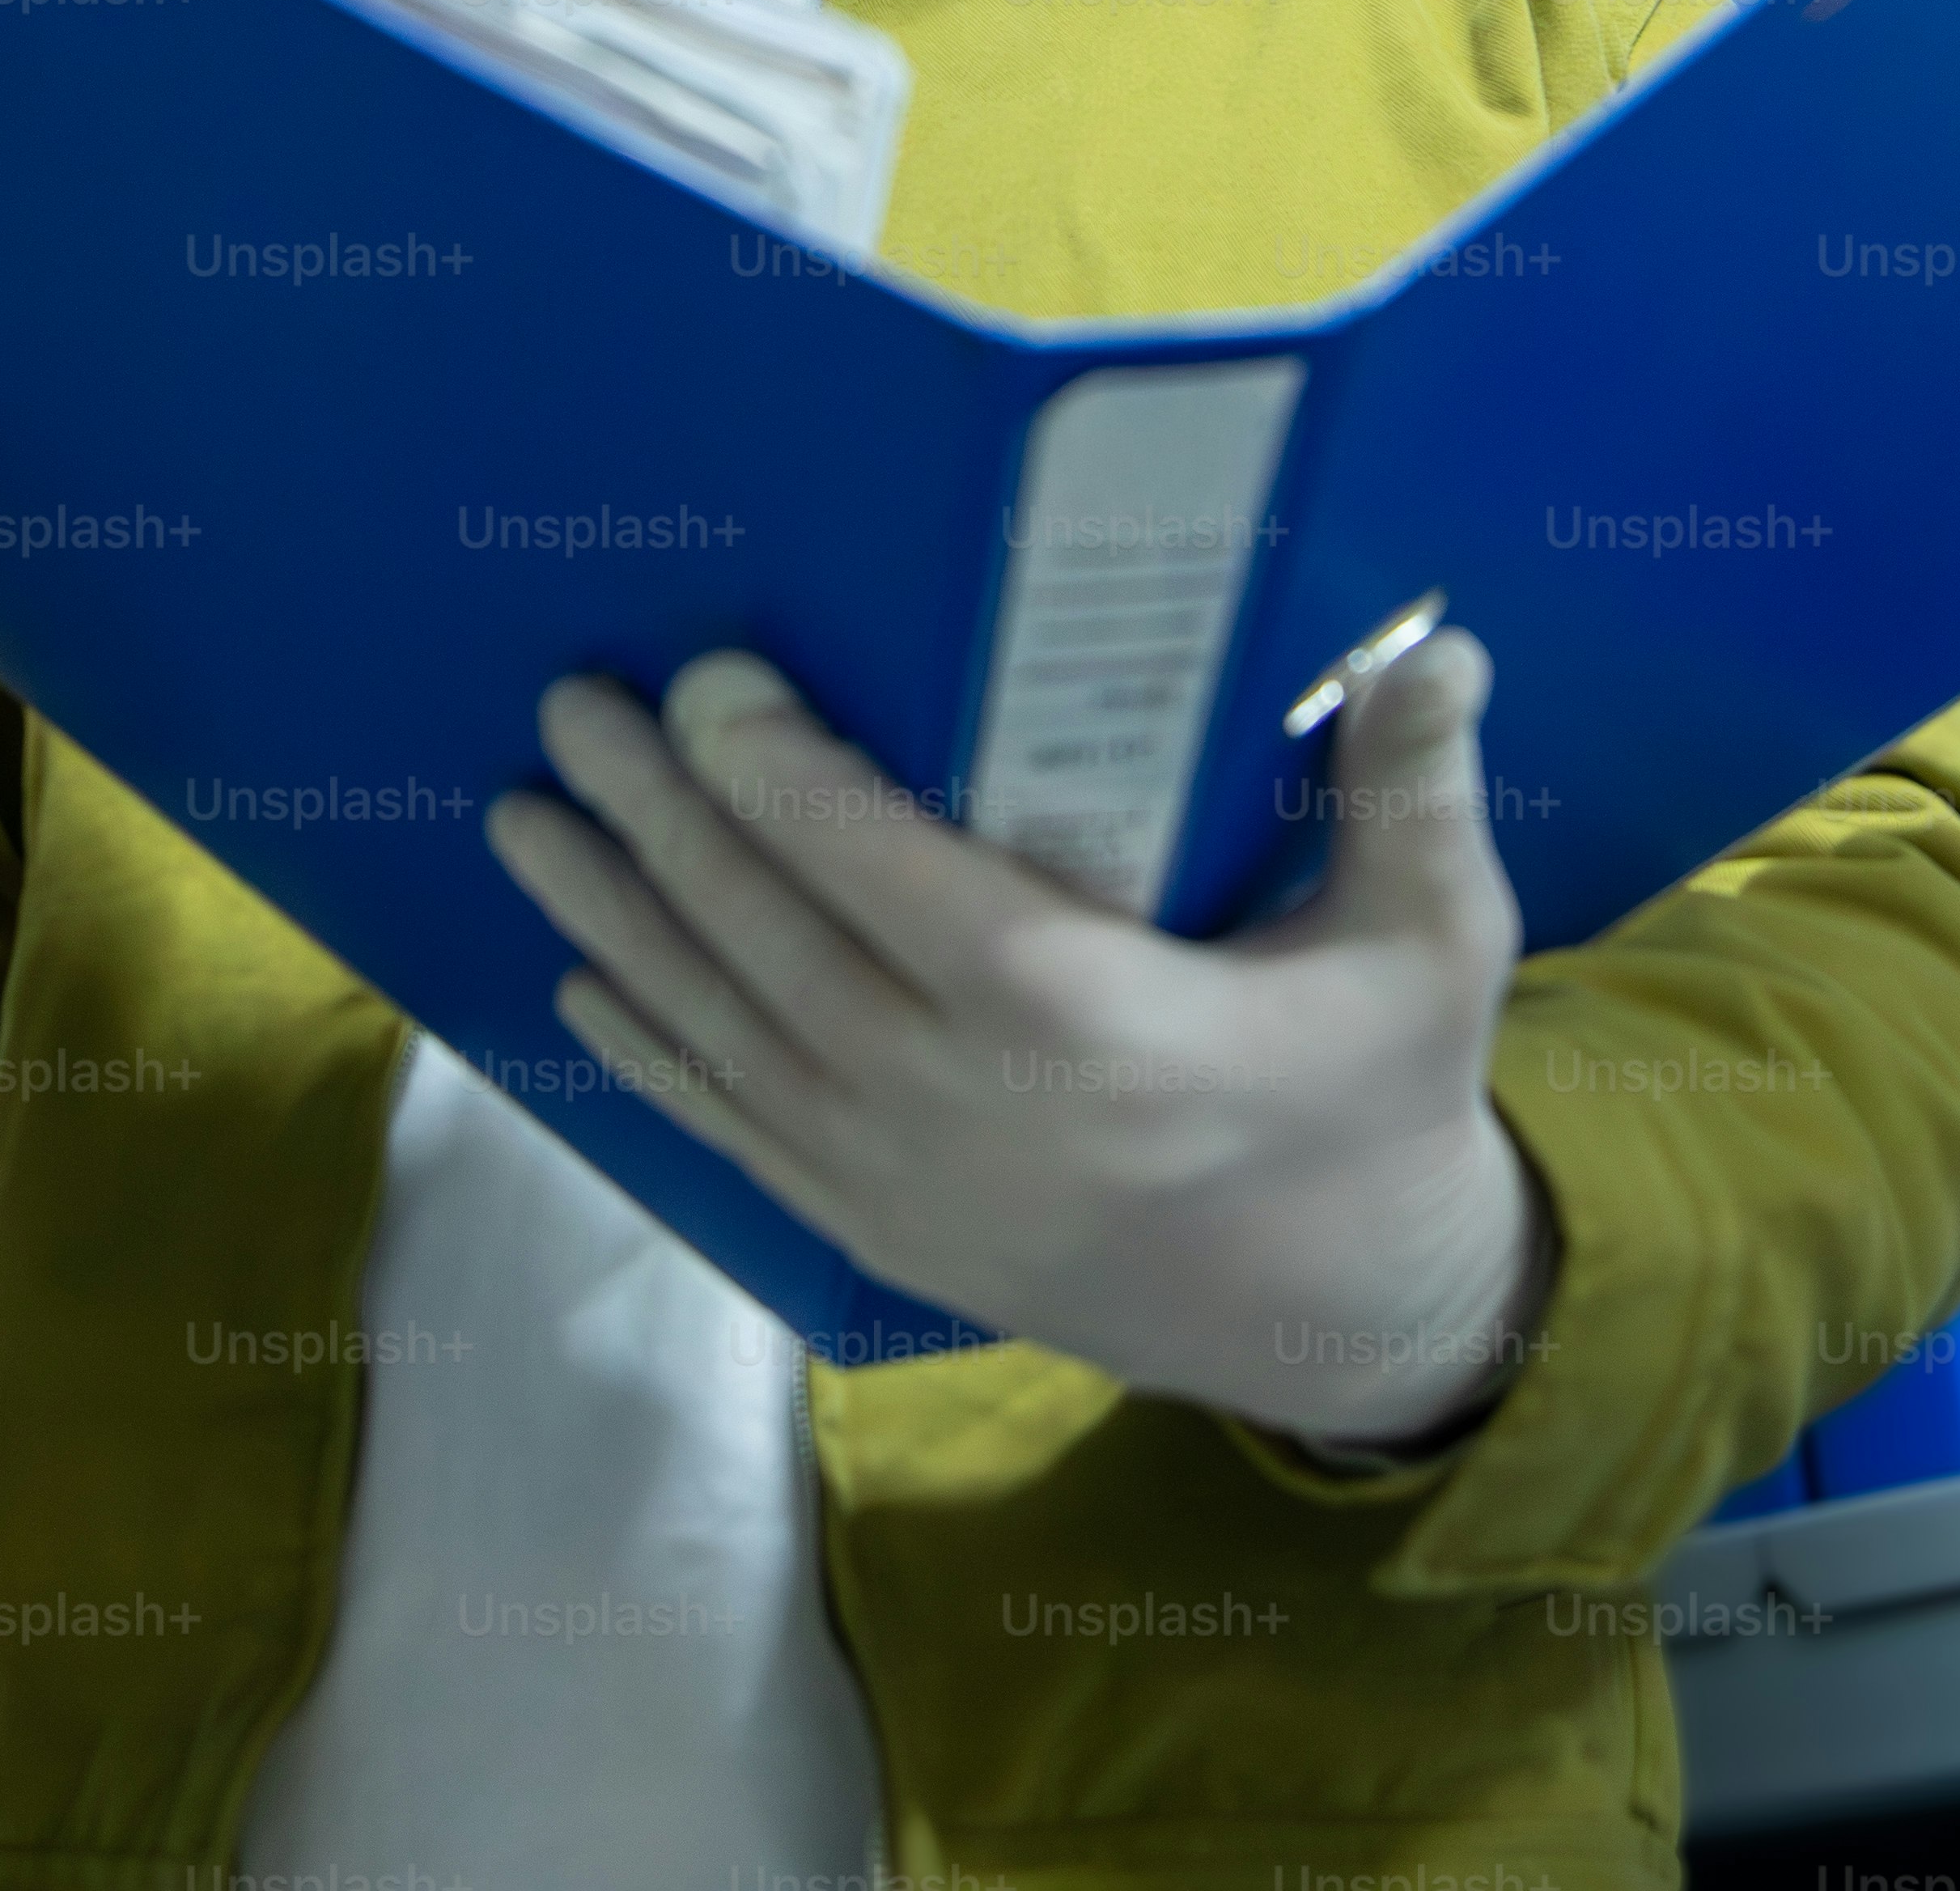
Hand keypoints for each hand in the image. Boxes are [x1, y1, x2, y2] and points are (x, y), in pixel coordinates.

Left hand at [486, 628, 1545, 1445]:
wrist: (1347, 1322)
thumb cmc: (1380, 1102)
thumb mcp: (1432, 948)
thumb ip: (1412, 791)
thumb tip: (1436, 637)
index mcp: (1095, 1029)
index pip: (898, 886)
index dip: (786, 782)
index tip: (704, 681)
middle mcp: (973, 1114)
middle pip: (776, 946)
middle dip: (659, 819)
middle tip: (572, 703)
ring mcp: (914, 1190)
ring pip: (727, 1038)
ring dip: (617, 924)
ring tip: (523, 820)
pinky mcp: (892, 1241)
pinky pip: (739, 1138)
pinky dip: (651, 1061)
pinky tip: (582, 986)